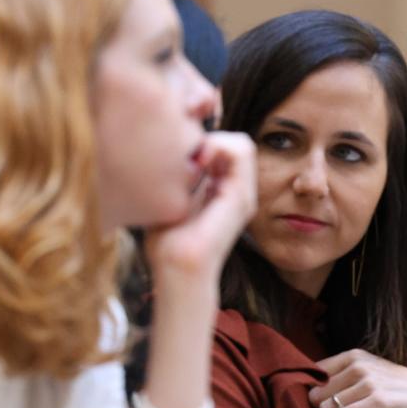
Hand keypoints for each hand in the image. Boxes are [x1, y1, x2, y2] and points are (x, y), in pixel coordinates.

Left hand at [145, 131, 256, 285]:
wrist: (176, 269)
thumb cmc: (167, 243)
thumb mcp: (171, 202)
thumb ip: (176, 180)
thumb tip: (163, 155)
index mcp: (225, 192)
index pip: (228, 150)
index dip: (206, 141)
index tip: (180, 152)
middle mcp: (239, 192)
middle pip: (237, 144)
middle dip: (211, 138)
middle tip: (187, 154)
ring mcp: (243, 194)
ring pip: (242, 144)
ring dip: (216, 141)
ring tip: (194, 157)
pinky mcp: (240, 196)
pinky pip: (241, 153)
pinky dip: (219, 146)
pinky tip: (197, 161)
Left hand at [308, 349, 406, 407]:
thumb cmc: (402, 390)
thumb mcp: (374, 372)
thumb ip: (350, 374)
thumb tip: (318, 388)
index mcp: (356, 355)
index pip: (316, 371)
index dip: (312, 391)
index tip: (320, 406)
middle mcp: (359, 365)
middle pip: (316, 391)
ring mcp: (368, 382)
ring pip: (325, 406)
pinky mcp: (376, 402)